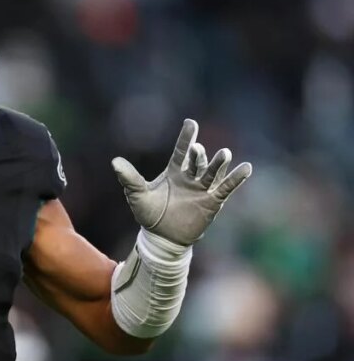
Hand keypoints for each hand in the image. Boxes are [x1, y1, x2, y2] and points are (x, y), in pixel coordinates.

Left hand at [111, 119, 252, 245]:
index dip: (186, 138)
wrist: (161, 238)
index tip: (191, 123)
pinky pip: (225, 189)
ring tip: (225, 153)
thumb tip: (115, 162)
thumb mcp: (137, 195)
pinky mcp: (212, 203)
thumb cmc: (149, 214)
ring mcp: (202, 189)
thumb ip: (129, 178)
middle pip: (197, 162)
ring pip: (212, 173)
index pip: (181, 151)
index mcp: (173, 172)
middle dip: (199, 156)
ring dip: (218, 163)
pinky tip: (246, 168)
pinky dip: (235, 179)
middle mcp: (190, 178)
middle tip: (198, 150)